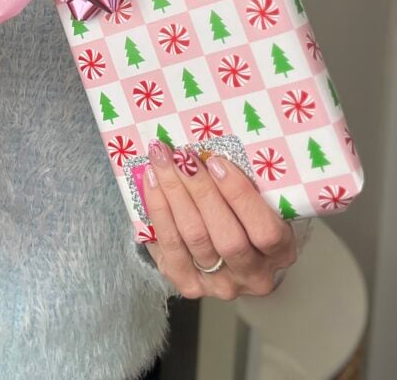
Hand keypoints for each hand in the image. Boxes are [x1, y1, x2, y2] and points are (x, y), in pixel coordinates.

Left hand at [141, 141, 296, 299]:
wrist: (232, 250)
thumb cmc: (249, 214)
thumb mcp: (264, 200)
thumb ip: (251, 182)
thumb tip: (215, 146)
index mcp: (281, 253)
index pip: (265, 231)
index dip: (240, 197)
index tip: (218, 162)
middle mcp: (254, 276)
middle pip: (225, 237)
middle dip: (200, 191)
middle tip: (182, 156)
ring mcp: (220, 285)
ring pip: (194, 238)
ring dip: (174, 193)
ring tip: (162, 161)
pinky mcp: (189, 285)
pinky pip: (169, 247)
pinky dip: (159, 210)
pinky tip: (151, 182)